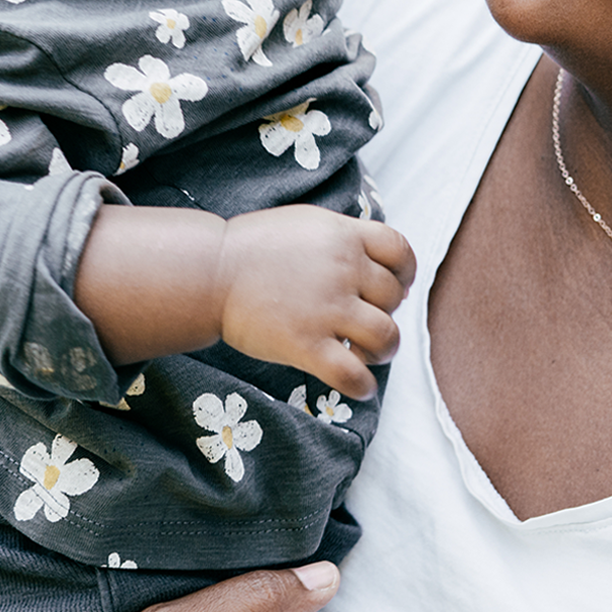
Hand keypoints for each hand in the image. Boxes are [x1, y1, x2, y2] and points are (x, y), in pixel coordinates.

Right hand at [214, 206, 410, 399]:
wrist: (206, 273)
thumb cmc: (251, 249)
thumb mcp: (304, 225)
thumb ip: (344, 241)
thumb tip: (389, 276)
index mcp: (342, 236)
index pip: (400, 252)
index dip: (404, 273)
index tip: (393, 287)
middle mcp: (341, 270)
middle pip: (392, 298)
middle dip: (385, 313)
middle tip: (360, 322)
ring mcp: (325, 309)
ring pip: (385, 338)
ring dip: (382, 351)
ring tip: (364, 353)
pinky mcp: (306, 345)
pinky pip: (353, 375)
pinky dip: (363, 386)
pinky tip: (357, 385)